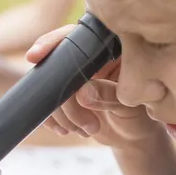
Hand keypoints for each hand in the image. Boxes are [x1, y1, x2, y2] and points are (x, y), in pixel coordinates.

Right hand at [26, 27, 161, 147]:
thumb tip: (82, 93)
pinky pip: (46, 104)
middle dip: (62, 96)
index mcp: (108, 49)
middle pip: (57, 64)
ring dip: (62, 114)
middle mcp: (87, 59)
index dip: (53, 43)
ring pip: (50, 88)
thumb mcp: (129, 106)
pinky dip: (52, 119)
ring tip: (88, 129)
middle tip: (80, 121)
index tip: (36, 56)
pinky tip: (65, 130)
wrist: (134, 137)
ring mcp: (73, 78)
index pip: (77, 36)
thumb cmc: (139, 117)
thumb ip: (108, 96)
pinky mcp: (64, 97)